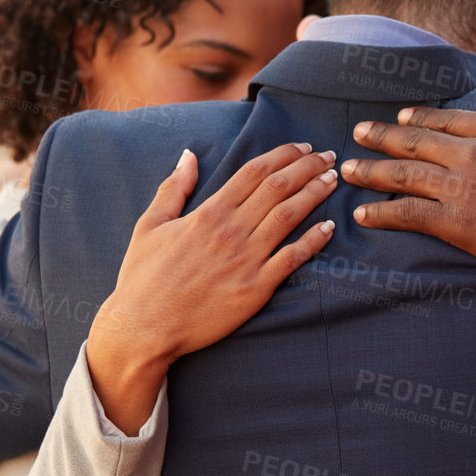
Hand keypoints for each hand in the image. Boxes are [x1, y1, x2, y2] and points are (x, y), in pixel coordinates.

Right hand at [87, 144, 338, 431]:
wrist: (145, 328)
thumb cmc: (143, 278)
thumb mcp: (150, 225)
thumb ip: (173, 188)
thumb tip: (188, 155)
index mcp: (208, 213)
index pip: (254, 172)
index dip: (283, 155)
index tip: (302, 147)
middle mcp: (230, 231)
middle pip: (278, 188)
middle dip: (307, 167)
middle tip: (328, 156)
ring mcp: (245, 260)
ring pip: (290, 216)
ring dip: (315, 194)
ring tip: (333, 179)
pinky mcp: (256, 289)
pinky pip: (292, 259)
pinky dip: (313, 240)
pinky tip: (329, 227)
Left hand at [341, 74, 475, 322]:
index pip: (447, 119)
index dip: (419, 119)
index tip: (401, 119)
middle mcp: (473, 152)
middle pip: (416, 141)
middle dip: (381, 136)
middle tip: (356, 133)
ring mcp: (462, 189)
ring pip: (403, 175)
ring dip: (371, 171)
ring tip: (347, 169)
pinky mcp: (459, 225)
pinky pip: (408, 215)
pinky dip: (382, 213)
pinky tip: (362, 214)